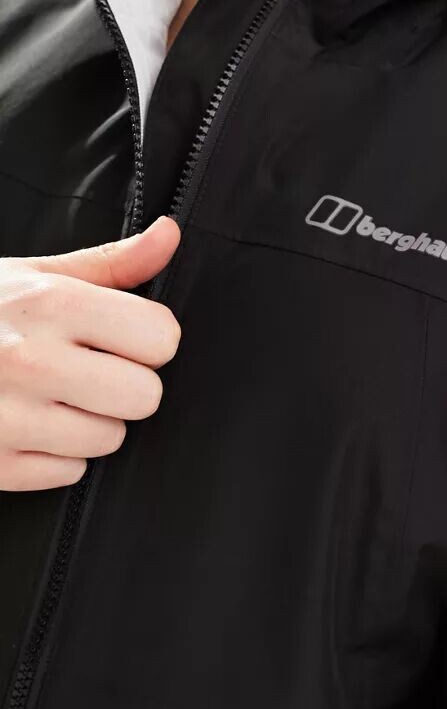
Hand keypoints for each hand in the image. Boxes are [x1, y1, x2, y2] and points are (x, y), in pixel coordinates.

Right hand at [0, 216, 181, 490]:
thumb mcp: (35, 276)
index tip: (121, 337)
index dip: (148, 338)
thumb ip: (112, 264)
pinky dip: (55, 455)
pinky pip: (70, 473)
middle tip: (89, 370)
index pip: (161, 338)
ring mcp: (8, 418)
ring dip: (91, 422)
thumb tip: (169, 235)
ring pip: (110, 439)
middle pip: (145, 396)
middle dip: (126, 385)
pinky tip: (27, 425)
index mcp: (51, 305)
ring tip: (51, 396)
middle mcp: (30, 361)